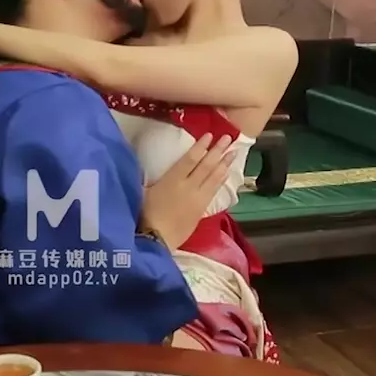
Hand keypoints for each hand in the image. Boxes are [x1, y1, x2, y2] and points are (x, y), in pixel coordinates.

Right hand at [140, 134, 236, 249]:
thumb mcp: (141, 191)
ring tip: (233, 153)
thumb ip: (146, 177)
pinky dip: (221, 180)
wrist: (156, 240)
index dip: (201, 146)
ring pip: (214, 178)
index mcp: (172, 179)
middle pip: (206, 166)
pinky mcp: (201, 210)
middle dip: (218, 151)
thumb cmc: (144, 215)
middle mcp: (188, 186)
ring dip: (224, 164)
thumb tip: (143, 165)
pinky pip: (214, 191)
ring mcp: (197, 199)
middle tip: (228, 138)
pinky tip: (226, 174)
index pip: (190, 159)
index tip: (210, 135)